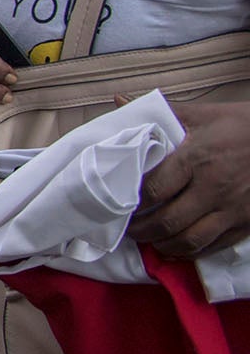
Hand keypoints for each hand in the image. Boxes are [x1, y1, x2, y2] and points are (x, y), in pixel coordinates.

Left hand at [131, 103, 249, 257]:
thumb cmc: (239, 126)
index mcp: (197, 159)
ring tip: (146, 239)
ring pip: (189, 240)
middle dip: (140, 229)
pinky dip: (188, 252)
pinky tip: (173, 247)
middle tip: (125, 228)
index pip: (155, 190)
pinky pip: (212, 247)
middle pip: (167, 221)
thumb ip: (160, 112)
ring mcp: (232, 209)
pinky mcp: (245, 223)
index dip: (131, 202)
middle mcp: (214, 188)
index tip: (116, 203)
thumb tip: (119, 101)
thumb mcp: (202, 115)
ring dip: (161, 244)